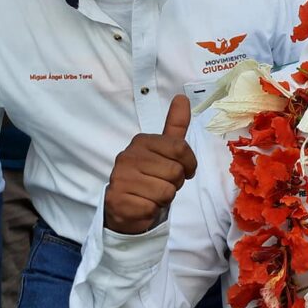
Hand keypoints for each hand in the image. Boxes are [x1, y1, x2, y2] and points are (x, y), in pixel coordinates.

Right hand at [104, 95, 197, 234]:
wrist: (126, 207)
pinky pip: (152, 207)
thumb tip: (182, 97)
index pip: (181, 148)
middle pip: (175, 171)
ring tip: (152, 194)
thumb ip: (175, 126)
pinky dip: (152, 210)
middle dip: (175, 183)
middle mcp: (127, 156)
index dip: (189, 164)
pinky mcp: (118, 200)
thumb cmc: (150, 177)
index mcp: (142, 141)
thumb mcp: (165, 150)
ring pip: (166, 191)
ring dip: (164, 198)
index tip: (185, 170)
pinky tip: (142, 204)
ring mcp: (120, 178)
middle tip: (162, 183)